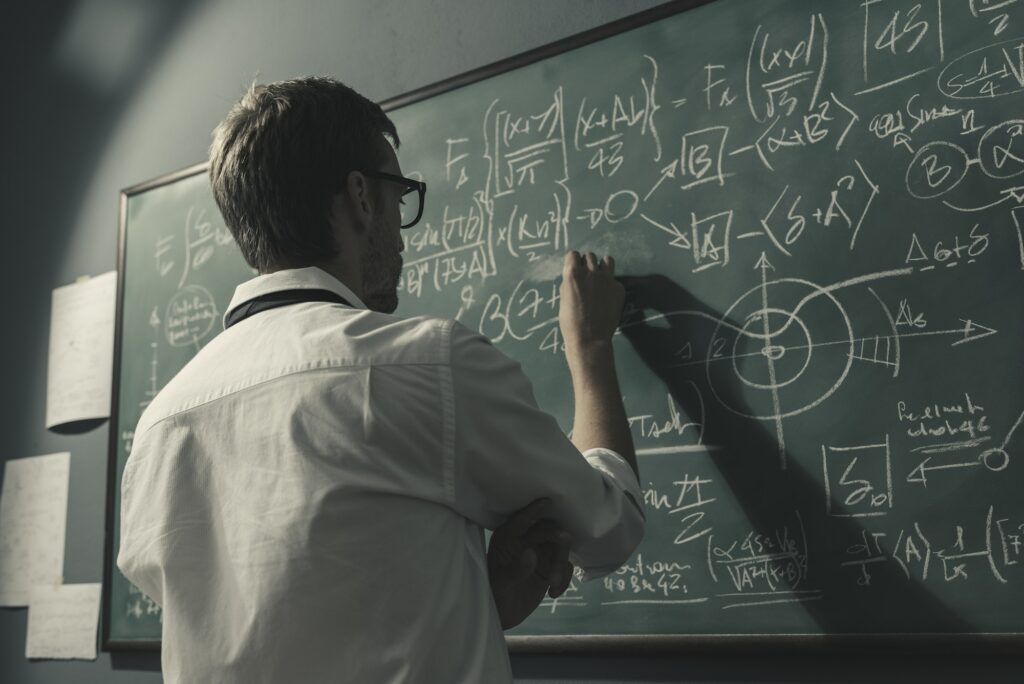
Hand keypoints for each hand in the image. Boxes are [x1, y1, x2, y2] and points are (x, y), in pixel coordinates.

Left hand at [487, 499, 573, 629]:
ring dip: (561, 564)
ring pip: (560, 546)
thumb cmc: (494, 595)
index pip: (522, 519)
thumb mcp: (500, 585)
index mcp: (507, 538)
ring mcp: (539, 553)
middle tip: (563, 544)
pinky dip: (564, 578)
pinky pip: (565, 565)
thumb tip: (531, 553)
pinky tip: (553, 594)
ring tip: (553, 584)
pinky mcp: (550, 567)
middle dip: (557, 540)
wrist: (502, 616)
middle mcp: (525, 540)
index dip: (534, 510)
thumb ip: (515, 570)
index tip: (547, 502)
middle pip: (548, 529)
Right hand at [558, 250, 625, 352]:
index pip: (573, 254)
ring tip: (599, 278)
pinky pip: (614, 280)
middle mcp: (591, 273)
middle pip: (590, 256)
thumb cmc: (571, 322)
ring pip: (607, 260)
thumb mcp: (563, 299)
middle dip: (587, 264)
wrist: (589, 339)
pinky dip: (611, 286)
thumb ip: (570, 283)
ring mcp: (607, 280)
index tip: (574, 269)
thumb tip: (574, 276)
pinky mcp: (619, 289)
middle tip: (586, 278)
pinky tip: (606, 298)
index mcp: (573, 274)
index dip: (573, 262)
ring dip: (602, 266)